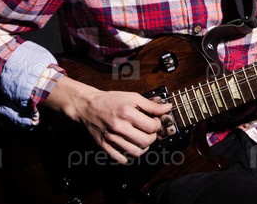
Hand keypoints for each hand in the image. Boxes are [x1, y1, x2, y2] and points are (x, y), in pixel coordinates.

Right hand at [43, 77, 172, 163]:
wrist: (88, 106)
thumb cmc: (110, 100)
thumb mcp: (132, 97)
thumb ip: (151, 105)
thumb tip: (168, 107)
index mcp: (127, 113)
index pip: (151, 127)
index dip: (157, 125)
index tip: (154, 121)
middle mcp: (119, 127)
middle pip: (146, 141)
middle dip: (153, 137)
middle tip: (150, 131)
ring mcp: (111, 138)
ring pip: (135, 152)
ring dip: (143, 147)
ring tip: (142, 139)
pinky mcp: (104, 146)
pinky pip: (121, 159)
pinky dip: (129, 156)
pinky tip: (130, 146)